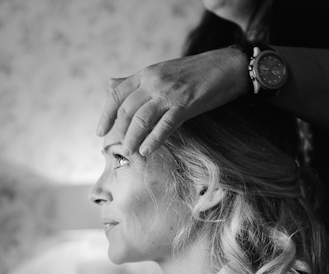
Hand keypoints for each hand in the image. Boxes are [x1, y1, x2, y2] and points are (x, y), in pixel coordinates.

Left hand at [96, 47, 250, 154]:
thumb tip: (109, 87)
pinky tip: (146, 150)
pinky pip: (165, 125)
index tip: (99, 132)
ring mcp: (169, 93)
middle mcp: (153, 82)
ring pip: (142, 118)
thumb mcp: (160, 72)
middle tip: (116, 149)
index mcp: (145, 74)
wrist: (228, 66)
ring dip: (132, 138)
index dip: (106, 115)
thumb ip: (135, 82)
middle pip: (127, 110)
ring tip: (128, 152)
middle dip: (119, 131)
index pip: (116, 95)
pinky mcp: (186, 104)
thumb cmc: (194, 72)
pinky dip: (153, 139)